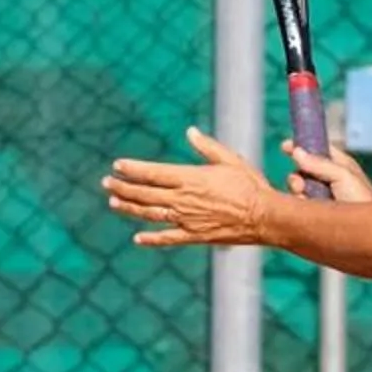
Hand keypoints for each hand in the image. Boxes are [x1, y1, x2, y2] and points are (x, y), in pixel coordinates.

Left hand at [104, 127, 280, 247]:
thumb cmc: (250, 185)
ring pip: (151, 214)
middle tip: (106, 184)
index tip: (117, 165)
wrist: (264, 216)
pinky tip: (138, 239)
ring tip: (114, 204)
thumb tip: (189, 131)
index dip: (132, 169)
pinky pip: (167, 238)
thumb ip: (206, 147)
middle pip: (145, 193)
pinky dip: (151, 239)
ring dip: (130, 209)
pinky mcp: (194, 236)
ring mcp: (186, 219)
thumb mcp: (229, 159)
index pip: (153, 173)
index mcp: (190, 178)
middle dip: (123, 188)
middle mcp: (183, 199)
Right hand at [283, 141, 371, 203]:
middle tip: (300, 183)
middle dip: (297, 175)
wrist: (368, 232)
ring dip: (297, 189)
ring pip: (298, 186)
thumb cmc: (363, 201)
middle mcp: (328, 179)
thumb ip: (320, 164)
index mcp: (339, 165)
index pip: (317, 149)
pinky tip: (306, 207)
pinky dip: (299, 203)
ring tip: (306, 196)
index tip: (285, 147)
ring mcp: (321, 196)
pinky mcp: (315, 211)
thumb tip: (297, 152)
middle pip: (302, 169)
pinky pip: (298, 203)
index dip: (302, 146)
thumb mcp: (343, 176)